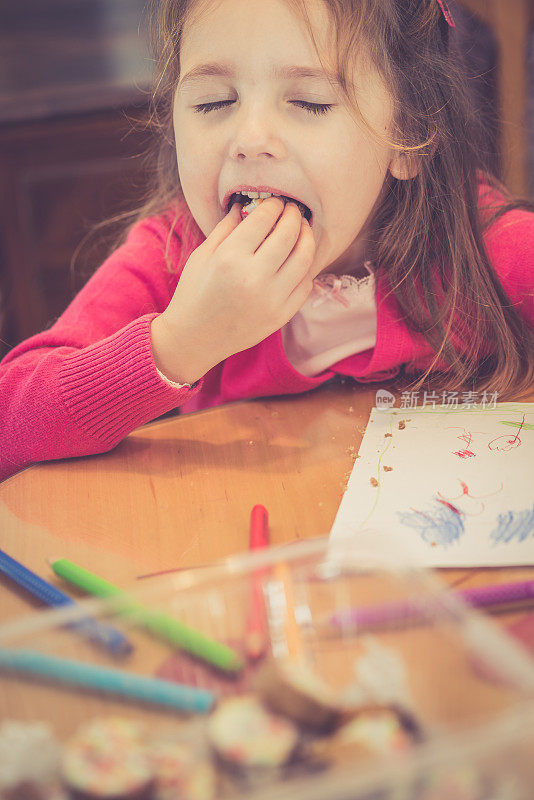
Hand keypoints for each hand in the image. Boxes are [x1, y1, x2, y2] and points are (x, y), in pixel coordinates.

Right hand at [151, 197, 315, 384]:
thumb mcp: (202, 255)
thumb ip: (227, 227)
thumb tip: (247, 204)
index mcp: (230, 258)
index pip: (264, 219)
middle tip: (293, 210)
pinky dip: (305, 268)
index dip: (274, 204)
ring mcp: (271, 299)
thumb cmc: (194, 293)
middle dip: (294, 216)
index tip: (275, 201)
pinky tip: (298, 260)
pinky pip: (305, 285)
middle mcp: (254, 278)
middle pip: (289, 234)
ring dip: (307, 238)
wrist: (193, 338)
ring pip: (304, 258)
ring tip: (302, 230)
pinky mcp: (281, 316)